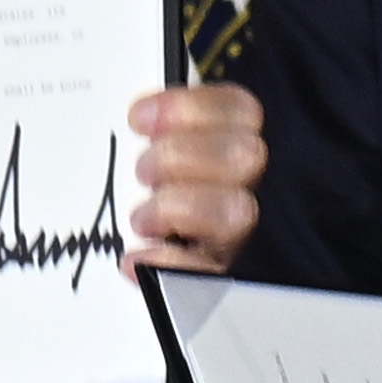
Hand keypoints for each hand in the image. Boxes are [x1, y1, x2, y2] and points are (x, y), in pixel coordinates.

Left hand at [124, 83, 266, 274]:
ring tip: (143, 218)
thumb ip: (159, 126)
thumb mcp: (152, 149)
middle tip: (143, 170)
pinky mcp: (217, 274)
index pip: (239, 110)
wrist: (140, 262)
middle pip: (245, 155)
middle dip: (179, 156)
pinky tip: (137, 259)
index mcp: (233, 142)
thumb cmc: (152, 190)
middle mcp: (244, 185)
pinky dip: (168, 263)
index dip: (188, 108)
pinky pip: (208, 273)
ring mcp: (234, 232)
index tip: (139, 119)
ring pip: (235, 211)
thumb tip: (141, 116)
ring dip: (176, 208)